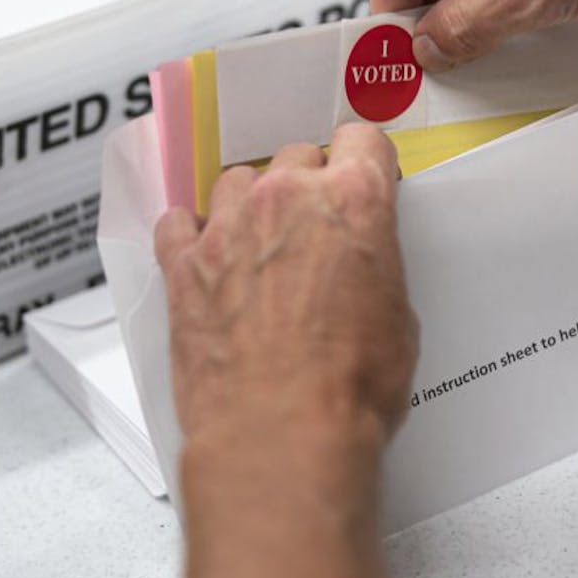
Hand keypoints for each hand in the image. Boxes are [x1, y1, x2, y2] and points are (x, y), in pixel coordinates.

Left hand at [155, 124, 418, 510]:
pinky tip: (208, 259)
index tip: (364, 177)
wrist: (282, 436)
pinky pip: (178, 223)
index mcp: (354, 202)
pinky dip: (193, 234)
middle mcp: (286, 200)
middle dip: (309, 186)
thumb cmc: (347, 389)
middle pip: (296, 157)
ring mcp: (228, 228)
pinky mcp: (183, 265)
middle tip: (316, 228)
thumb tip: (362, 272)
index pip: (362, 140)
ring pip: (237, 181)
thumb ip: (375, 268)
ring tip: (261, 246)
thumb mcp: (399, 319)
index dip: (366, 162)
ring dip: (252, 205)